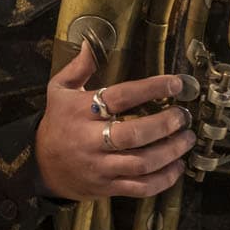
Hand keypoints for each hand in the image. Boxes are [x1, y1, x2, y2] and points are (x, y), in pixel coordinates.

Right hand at [35, 46, 194, 201]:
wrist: (42, 166)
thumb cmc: (58, 122)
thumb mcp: (59, 90)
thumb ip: (79, 67)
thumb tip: (91, 42)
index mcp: (80, 111)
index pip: (120, 97)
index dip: (150, 88)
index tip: (175, 83)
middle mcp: (90, 140)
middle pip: (132, 135)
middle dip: (164, 125)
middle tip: (183, 116)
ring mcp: (100, 167)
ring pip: (140, 163)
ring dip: (169, 152)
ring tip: (187, 139)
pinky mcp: (108, 187)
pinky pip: (140, 188)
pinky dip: (163, 179)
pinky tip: (177, 166)